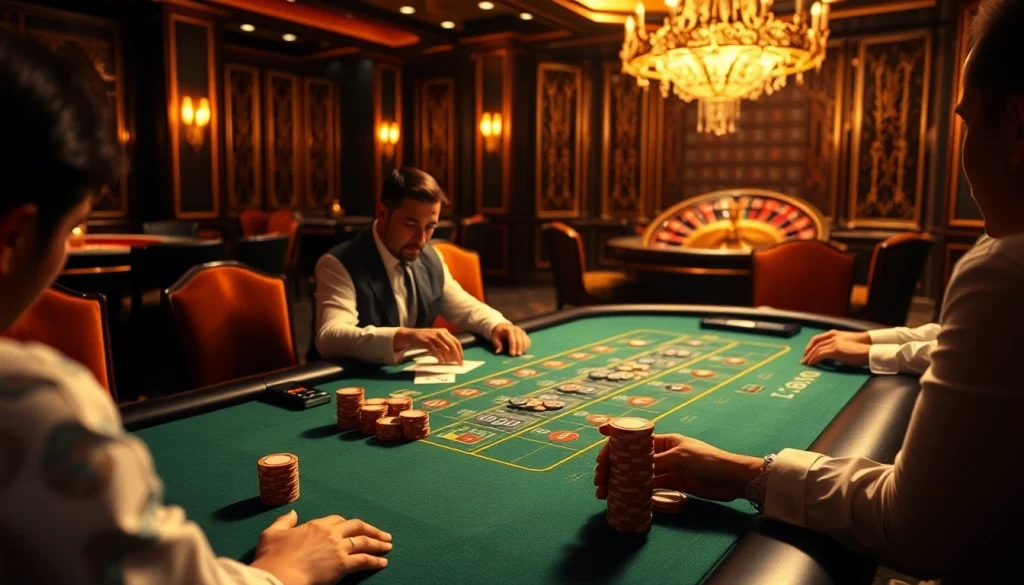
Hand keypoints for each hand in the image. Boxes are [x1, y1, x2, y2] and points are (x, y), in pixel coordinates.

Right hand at [251, 510, 391, 584]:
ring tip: (388, 545)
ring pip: (364, 542)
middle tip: (382, 534)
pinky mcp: (343, 565)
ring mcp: (339, 548)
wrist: (279, 575)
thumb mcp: (272, 533)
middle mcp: (331, 534)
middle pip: (356, 527)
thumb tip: (293, 513)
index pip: (336, 520)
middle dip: (371, 530)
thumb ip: (284, 522)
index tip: (353, 528)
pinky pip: (364, 560)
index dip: (346, 524)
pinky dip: (375, 561)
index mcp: (316, 525)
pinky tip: (382, 563)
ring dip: (378, 543)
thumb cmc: (273, 557)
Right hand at [394, 327, 463, 364]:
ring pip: (445, 348)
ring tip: (448, 363)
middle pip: (452, 345)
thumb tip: (453, 357)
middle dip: (457, 356)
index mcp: (445, 332)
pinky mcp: (427, 341)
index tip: (461, 360)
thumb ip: (444, 345)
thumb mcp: (436, 339)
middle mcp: (441, 333)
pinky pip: (436, 351)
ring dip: (448, 358)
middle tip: (458, 364)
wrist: (410, 335)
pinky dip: (440, 357)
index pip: (456, 342)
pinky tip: (441, 362)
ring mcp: (433, 336)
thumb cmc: (425, 339)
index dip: (460, 352)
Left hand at [491, 323, 529, 355]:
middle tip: (517, 355)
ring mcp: (521, 331)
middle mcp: (516, 329)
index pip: (512, 338)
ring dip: (524, 348)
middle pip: (520, 339)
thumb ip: (497, 344)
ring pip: (525, 340)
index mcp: (508, 329)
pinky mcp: (524, 334)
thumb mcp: (495, 338)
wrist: (503, 326)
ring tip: (521, 354)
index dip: (512, 346)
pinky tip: (524, 351)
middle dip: (519, 348)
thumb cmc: (498, 333)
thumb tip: (498, 352)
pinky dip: (527, 346)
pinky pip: (528, 340)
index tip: (512, 354)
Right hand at [594, 428, 761, 501]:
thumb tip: (635, 468)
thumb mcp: (682, 456)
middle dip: (610, 465)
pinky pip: (645, 487)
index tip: (598, 431)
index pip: (634, 435)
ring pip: (634, 473)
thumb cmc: (709, 460)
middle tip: (599, 478)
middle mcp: (659, 453)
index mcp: (662, 439)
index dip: (615, 433)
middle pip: (628, 457)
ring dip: (618, 481)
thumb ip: (658, 461)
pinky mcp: (669, 485)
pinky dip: (632, 491)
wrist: (731, 478)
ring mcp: (663, 469)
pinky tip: (620, 496)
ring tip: (604, 491)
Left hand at [801, 330, 871, 366]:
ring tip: (806, 364)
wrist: (869, 349)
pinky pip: (820, 355)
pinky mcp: (835, 349)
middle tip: (803, 360)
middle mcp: (832, 336)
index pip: (817, 339)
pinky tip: (812, 364)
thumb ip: (836, 347)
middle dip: (807, 352)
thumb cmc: (860, 349)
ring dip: (809, 357)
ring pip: (816, 349)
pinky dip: (814, 360)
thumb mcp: (845, 345)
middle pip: (814, 344)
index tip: (806, 353)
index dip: (810, 346)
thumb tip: (829, 357)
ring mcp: (833, 342)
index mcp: (834, 333)